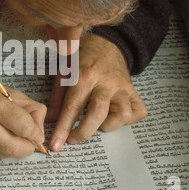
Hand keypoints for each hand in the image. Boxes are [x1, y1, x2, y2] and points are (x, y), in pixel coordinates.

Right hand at [0, 73, 46, 156]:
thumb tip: (40, 134)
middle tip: (29, 140)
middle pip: (16, 147)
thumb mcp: (9, 91)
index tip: (35, 132)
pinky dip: (0, 148)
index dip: (35, 132)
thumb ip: (30, 110)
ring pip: (5, 154)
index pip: (25, 128)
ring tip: (9, 133)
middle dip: (28, 146)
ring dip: (14, 147)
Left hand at [46, 34, 146, 151]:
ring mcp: (122, 87)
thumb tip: (50, 122)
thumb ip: (57, 98)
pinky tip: (114, 116)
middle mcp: (105, 82)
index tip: (56, 146)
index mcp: (85, 76)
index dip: (63, 129)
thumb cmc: (81, 58)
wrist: (106, 43)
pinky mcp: (133, 91)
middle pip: (98, 114)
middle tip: (73, 139)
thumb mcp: (63, 72)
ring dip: (108, 125)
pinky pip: (138, 111)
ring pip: (122, 114)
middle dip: (83, 132)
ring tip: (97, 122)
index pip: (72, 107)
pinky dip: (128, 120)